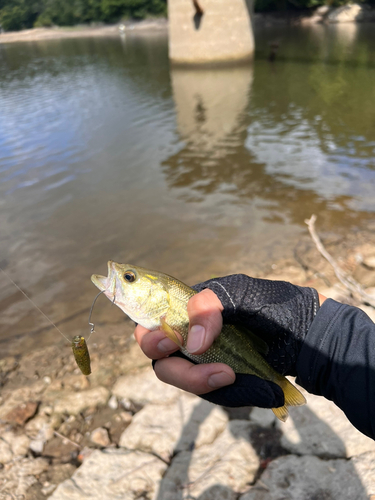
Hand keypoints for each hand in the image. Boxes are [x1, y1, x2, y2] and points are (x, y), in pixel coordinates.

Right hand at [134, 275, 322, 408]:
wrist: (313, 337)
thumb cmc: (278, 306)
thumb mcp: (244, 293)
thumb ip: (211, 306)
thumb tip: (192, 343)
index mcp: (192, 307)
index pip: (153, 321)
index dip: (150, 336)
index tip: (168, 344)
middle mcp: (193, 334)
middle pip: (162, 360)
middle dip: (181, 372)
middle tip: (214, 372)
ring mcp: (207, 359)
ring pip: (185, 381)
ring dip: (207, 385)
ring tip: (238, 377)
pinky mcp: (223, 380)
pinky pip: (213, 394)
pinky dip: (232, 394)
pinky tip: (258, 387)